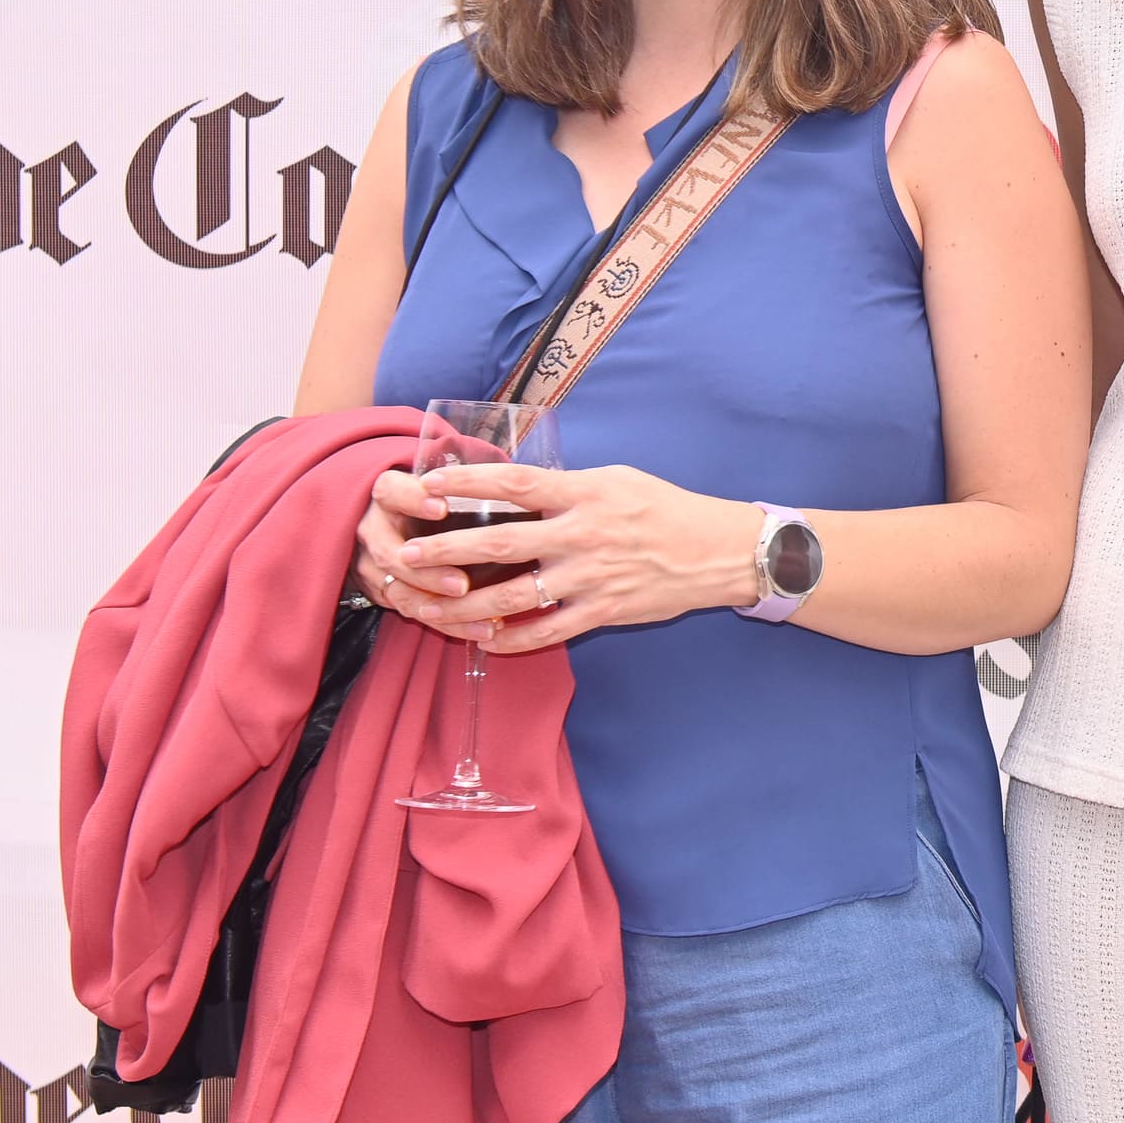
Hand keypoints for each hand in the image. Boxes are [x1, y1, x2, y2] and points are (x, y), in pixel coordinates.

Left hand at [382, 461, 754, 655]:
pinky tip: (482, 642)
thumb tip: (517, 488)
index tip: (428, 484)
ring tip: (427, 608)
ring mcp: (591, 577)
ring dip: (465, 605)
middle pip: (500, 544)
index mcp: (584, 494)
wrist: (718, 552)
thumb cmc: (665, 509)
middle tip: (405, 554)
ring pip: (514, 597)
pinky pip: (547, 632)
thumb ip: (568, 487)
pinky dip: (512, 641)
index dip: (468, 483)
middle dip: (446, 550)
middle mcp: (583, 535)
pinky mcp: (603, 612)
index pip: (515, 484)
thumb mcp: (617, 480)